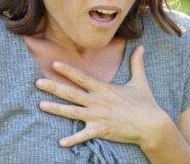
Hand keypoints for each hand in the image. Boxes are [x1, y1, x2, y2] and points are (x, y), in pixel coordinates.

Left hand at [35, 45, 169, 147]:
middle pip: (72, 93)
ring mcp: (99, 116)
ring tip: (41, 105)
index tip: (54, 63)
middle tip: (38, 82)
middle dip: (54, 87)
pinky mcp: (102, 130)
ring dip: (56, 109)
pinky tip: (61, 142)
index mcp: (105, 89)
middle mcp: (99, 101)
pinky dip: (73, 139)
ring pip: (72, 112)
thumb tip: (141, 46)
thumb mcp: (140, 81)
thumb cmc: (145, 103)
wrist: (152, 124)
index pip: (83, 77)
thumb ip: (137, 63)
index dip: (68, 70)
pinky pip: (84, 135)